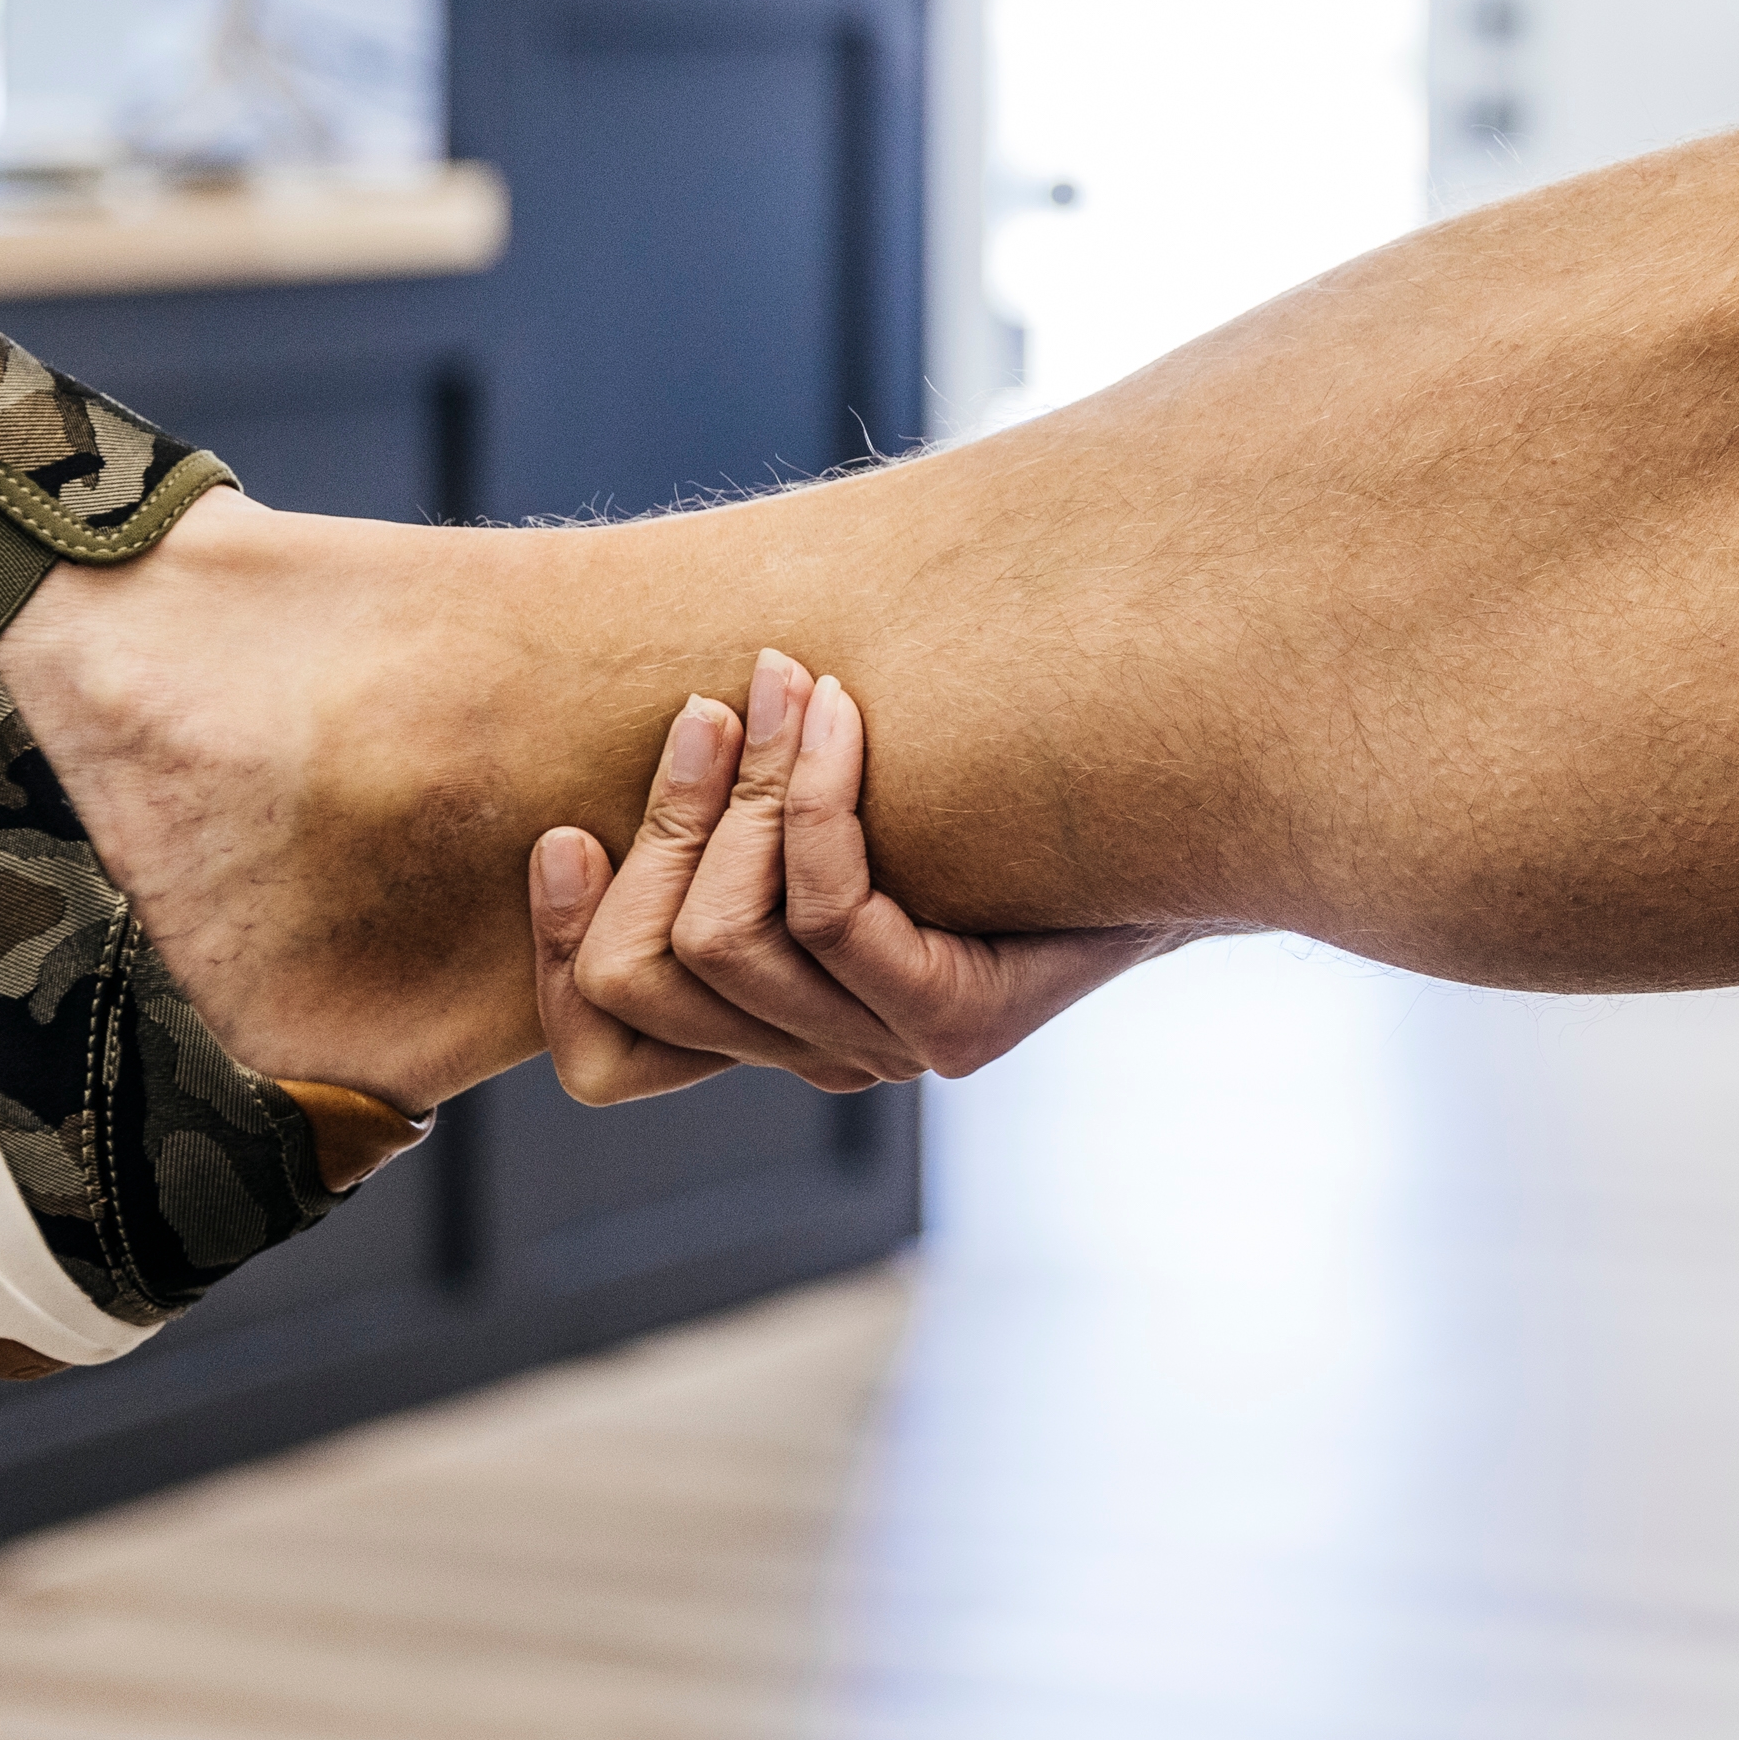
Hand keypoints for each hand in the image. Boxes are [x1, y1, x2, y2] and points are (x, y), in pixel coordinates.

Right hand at [527, 648, 1189, 1104]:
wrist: (1183, 801)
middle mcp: (823, 1055)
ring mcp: (891, 1049)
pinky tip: (845, 714)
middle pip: (647, 974)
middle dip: (663, 823)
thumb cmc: (1002, 788)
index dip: (555, 947)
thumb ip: (742, 809)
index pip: (603, 1053)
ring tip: (789, 684)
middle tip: (715, 704)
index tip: (561, 827)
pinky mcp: (959, 1026)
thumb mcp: (845, 800)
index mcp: (773, 1026)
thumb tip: (640, 729)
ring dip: (740, 788)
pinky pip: (831, 910)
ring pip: (727, 936)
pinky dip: (817, 797)